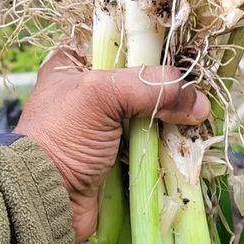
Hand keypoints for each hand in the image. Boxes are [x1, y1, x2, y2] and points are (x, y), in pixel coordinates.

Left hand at [15, 48, 209, 241]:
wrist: (44, 199)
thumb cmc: (61, 138)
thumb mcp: (101, 95)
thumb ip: (149, 87)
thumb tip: (198, 102)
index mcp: (77, 64)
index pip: (126, 44)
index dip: (157, 51)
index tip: (188, 59)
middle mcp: (91, 92)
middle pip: (144, 83)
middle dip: (171, 92)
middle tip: (198, 97)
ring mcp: (106, 127)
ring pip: (152, 116)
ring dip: (174, 122)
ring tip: (198, 122)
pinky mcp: (118, 158)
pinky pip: (152, 146)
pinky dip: (169, 148)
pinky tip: (187, 144)